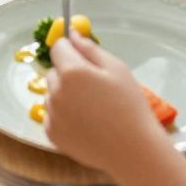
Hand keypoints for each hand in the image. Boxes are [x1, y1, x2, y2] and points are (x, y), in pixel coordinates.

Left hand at [44, 29, 167, 174]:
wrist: (133, 150)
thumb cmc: (130, 106)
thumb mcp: (117, 69)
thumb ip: (90, 49)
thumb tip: (72, 34)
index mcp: (71, 72)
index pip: (58, 47)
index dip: (70, 49)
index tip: (84, 59)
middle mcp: (56, 91)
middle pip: (54, 71)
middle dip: (69, 73)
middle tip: (94, 87)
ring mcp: (52, 114)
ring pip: (52, 93)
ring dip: (65, 95)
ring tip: (92, 108)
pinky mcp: (52, 134)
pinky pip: (52, 115)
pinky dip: (63, 115)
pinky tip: (85, 123)